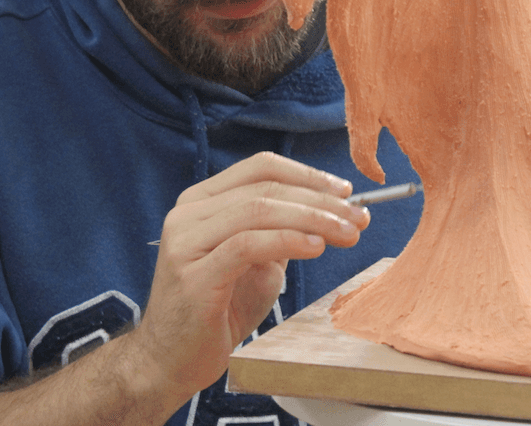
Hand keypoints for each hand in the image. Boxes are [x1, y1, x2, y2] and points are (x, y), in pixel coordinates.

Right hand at [126, 152, 368, 401]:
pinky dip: (287, 240)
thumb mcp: (256, 263)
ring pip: (258, 211)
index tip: (345, 192)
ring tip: (346, 232)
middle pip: (265, 188)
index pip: (260, 168)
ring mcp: (186, 241)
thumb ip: (282, 233)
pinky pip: (247, 245)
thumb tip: (333, 212)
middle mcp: (188, 213)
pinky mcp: (193, 274)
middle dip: (319, 199)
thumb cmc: (217, 311)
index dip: (307, 175)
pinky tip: (316, 246)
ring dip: (311, 218)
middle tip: (358, 216)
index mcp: (202, 201)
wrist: (172, 361)